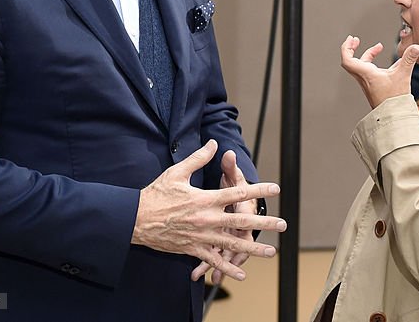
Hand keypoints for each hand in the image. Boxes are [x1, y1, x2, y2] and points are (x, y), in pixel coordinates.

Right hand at [132, 140, 283, 281]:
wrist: (135, 220)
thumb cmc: (156, 194)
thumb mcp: (177, 173)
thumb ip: (198, 158)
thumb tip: (214, 144)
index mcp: (206, 199)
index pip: (238, 192)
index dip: (259, 190)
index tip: (276, 189)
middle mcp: (207, 219)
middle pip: (241, 221)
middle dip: (264, 223)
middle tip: (283, 224)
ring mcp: (201, 237)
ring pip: (232, 244)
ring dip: (253, 249)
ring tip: (271, 252)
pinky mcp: (192, 250)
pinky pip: (213, 261)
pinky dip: (227, 269)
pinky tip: (241, 275)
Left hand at [340, 35, 418, 108]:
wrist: (394, 117)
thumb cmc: (394, 99)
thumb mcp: (403, 75)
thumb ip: (409, 59)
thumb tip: (416, 47)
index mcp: (366, 74)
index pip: (347, 60)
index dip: (346, 48)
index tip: (351, 39)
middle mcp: (364, 78)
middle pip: (351, 62)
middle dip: (352, 49)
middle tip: (355, 40)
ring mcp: (368, 83)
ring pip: (363, 66)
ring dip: (368, 55)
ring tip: (379, 47)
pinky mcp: (375, 87)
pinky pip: (372, 72)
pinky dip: (378, 64)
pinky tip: (392, 62)